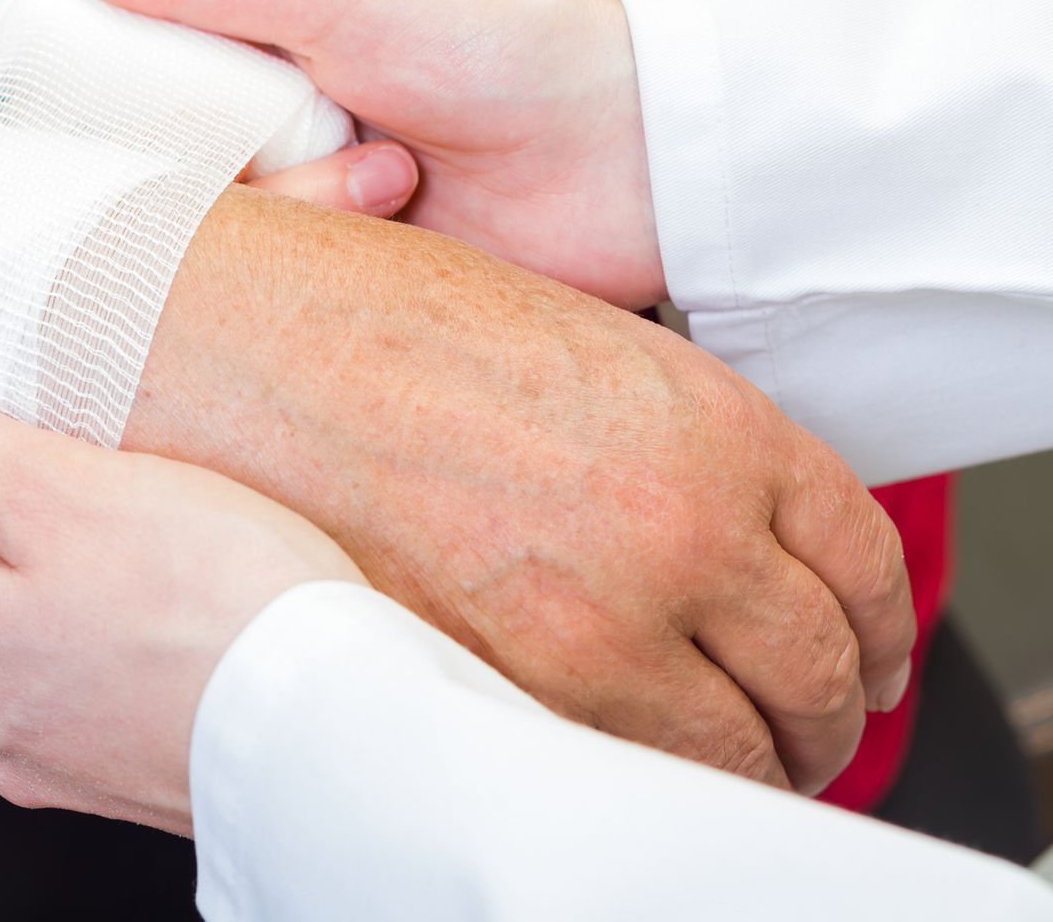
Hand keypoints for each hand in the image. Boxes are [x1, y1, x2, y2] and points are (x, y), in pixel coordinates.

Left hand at [0, 347, 364, 834]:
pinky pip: (102, 683)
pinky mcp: (151, 772)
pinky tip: (185, 593)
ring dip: (55, 578)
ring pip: (25, 649)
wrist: (345, 726)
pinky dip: (118, 629)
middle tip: (49, 464)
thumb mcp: (47, 483)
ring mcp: (74, 763)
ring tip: (134, 520)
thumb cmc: (204, 604)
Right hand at [41, 0, 658, 307]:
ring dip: (307, 209)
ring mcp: (315, 227)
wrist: (632, 154)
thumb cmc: (488, 39)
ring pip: (224, 255)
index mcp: (252, 62)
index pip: (126, 100)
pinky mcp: (358, 304)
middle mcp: (270, 147)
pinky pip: (287, 315)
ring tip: (398, 177)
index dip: (96, 117)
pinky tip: (398, 226)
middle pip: (160, 189)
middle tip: (305, 135)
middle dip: (223, 168)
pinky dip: (325, 281)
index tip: (85, 132)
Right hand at [123, 185, 913, 794]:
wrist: (220, 342)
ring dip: (751, 764)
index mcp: (705, 420)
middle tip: (807, 721)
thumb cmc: (358, 313)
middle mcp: (675, 528)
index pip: (860, 552)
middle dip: (822, 711)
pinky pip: (622, 774)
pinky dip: (642, 782)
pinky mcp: (500, 689)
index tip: (859, 643)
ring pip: (735, 746)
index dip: (875, 616)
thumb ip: (664, 423)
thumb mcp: (555, 329)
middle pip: (817, 665)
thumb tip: (703, 497)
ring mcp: (593, 623)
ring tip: (730, 762)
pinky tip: (625, 764)